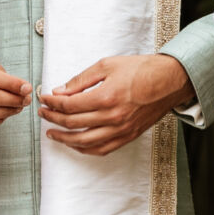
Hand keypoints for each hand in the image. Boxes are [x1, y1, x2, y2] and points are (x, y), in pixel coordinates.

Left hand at [38, 54, 191, 155]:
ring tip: (52, 133)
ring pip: (84, 141)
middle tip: (43, 113)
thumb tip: (60, 91)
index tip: (44, 99)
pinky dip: (85, 149)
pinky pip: (101, 149)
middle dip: (53, 118)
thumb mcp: (107, 65)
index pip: (69, 105)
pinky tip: (75, 144)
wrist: (169, 81)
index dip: (52, 102)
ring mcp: (121, 130)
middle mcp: (112, 117)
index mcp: (106, 97)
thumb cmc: (141, 69)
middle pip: (73, 123)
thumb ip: (81, 80)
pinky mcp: (128, 136)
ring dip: (64, 139)